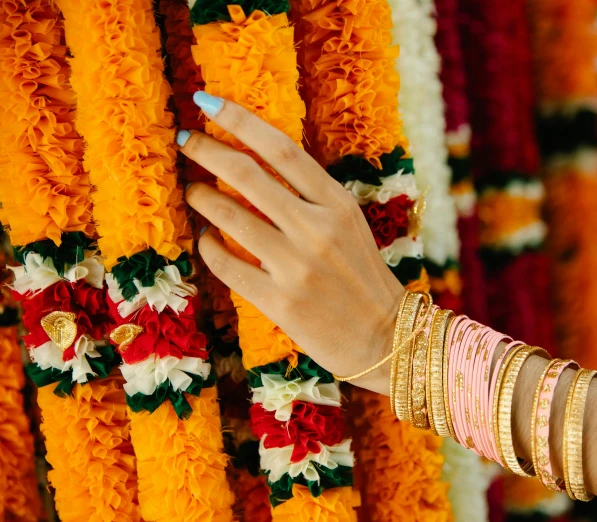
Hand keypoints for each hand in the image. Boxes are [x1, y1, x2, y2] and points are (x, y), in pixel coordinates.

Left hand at [179, 95, 403, 393]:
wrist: (385, 337)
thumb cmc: (363, 278)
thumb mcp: (348, 225)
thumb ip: (310, 197)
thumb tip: (253, 167)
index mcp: (338, 204)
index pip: (281, 148)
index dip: (239, 120)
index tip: (206, 103)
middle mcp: (317, 229)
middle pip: (246, 173)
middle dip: (207, 149)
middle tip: (186, 141)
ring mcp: (297, 266)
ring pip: (229, 216)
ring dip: (201, 197)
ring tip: (193, 192)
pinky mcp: (280, 302)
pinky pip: (226, 264)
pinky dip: (210, 247)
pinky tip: (208, 240)